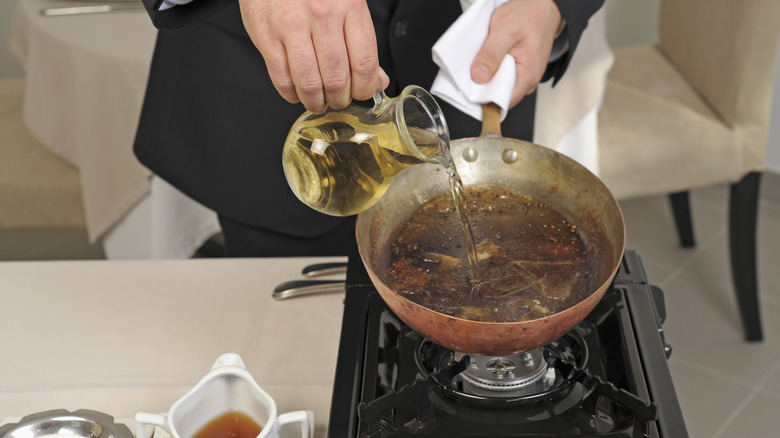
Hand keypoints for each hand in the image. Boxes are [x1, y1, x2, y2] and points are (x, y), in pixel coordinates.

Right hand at [238, 0, 389, 112]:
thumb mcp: (347, 3)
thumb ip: (362, 43)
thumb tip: (377, 80)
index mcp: (349, 7)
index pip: (364, 63)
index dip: (365, 89)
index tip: (361, 93)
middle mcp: (322, 16)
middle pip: (337, 78)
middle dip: (340, 99)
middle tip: (338, 100)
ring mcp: (291, 27)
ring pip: (309, 82)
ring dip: (315, 101)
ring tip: (317, 102)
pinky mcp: (266, 35)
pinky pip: (281, 77)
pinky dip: (291, 93)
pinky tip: (296, 92)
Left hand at [470, 0, 562, 107]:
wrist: (543, 5)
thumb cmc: (530, 15)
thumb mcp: (505, 31)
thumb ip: (491, 55)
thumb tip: (478, 77)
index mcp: (527, 75)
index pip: (503, 102)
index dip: (485, 98)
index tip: (471, 89)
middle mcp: (527, 79)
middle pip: (499, 95)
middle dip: (483, 87)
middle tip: (472, 71)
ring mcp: (523, 74)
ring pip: (499, 85)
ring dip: (487, 76)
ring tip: (481, 62)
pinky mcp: (518, 68)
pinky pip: (501, 75)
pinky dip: (491, 69)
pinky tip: (487, 59)